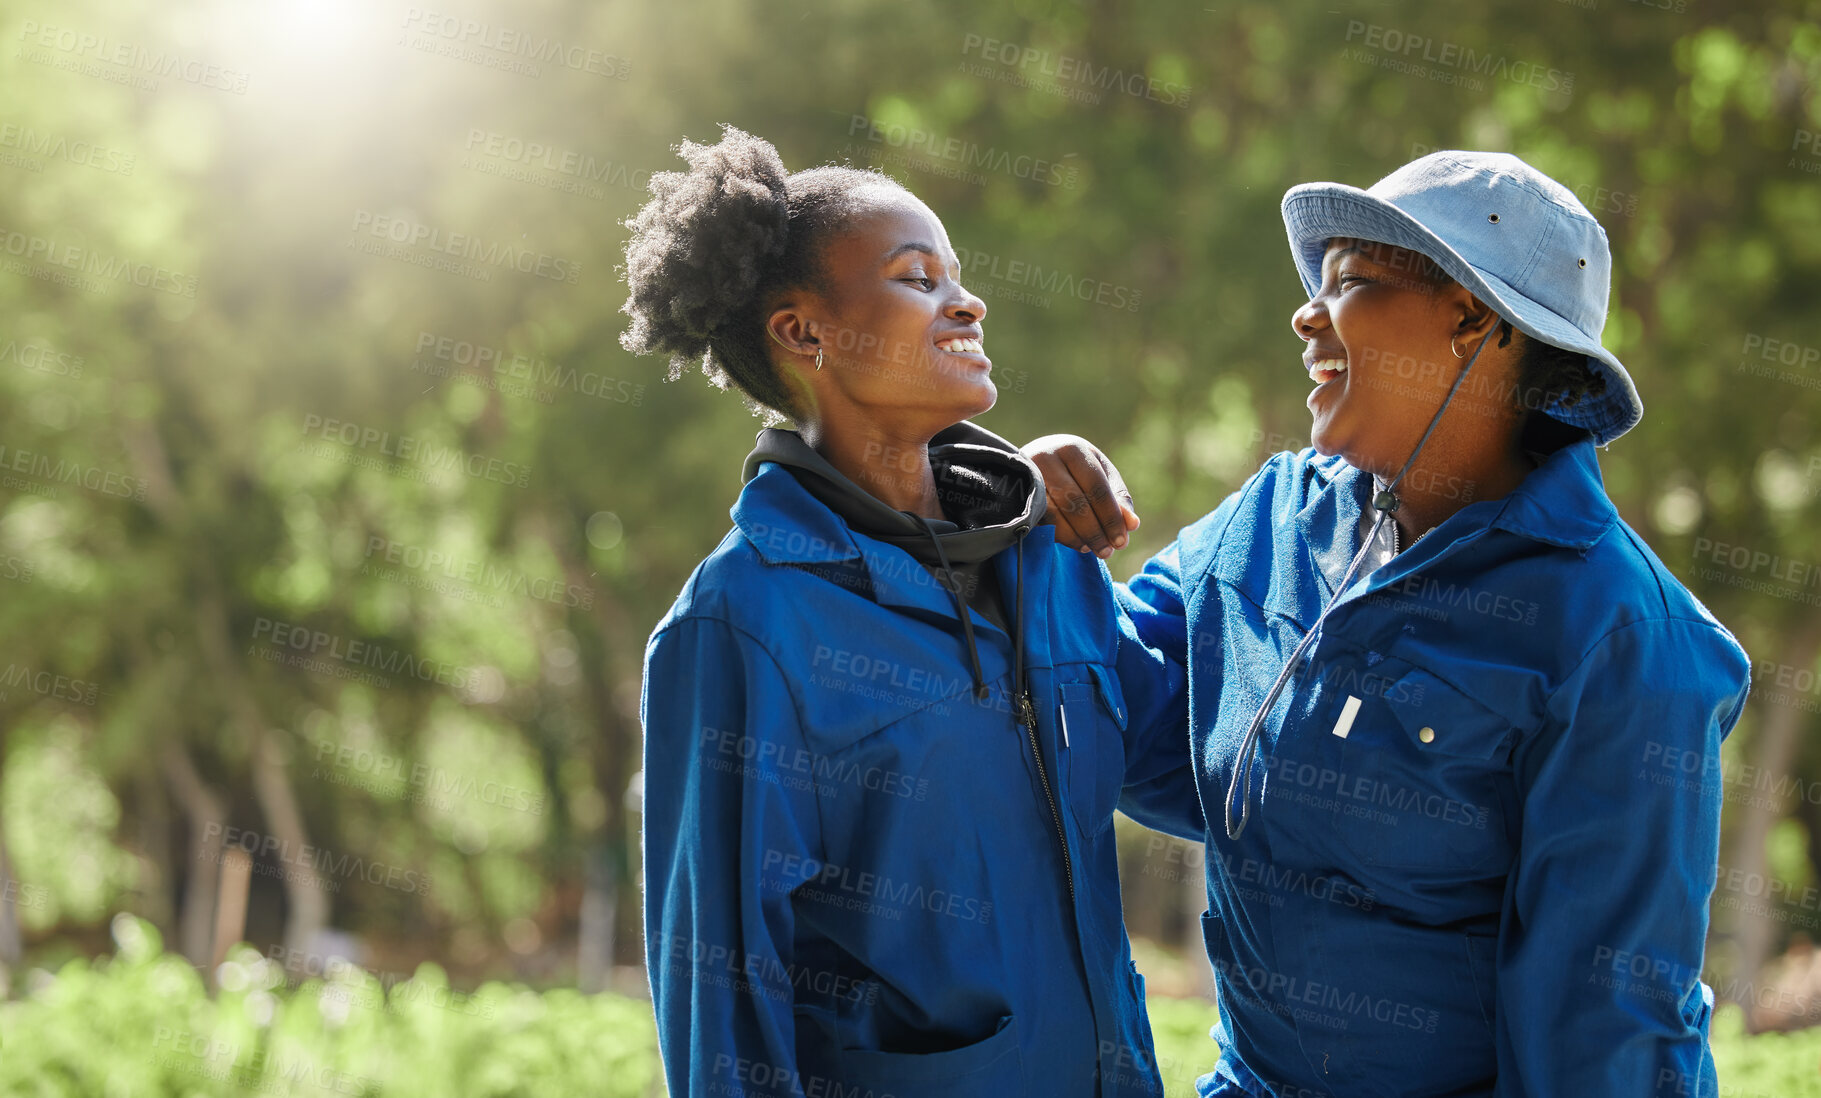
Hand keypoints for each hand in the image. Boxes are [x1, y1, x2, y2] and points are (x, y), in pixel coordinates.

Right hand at [1020, 434, 1139, 557]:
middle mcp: (1047, 458)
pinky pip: (1039, 521)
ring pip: (1055, 514)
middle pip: (1075, 502)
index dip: (1111, 517)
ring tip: (1092, 549)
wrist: (1032, 460)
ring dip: (1077, 537)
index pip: (1097, 488)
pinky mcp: (1015, 494)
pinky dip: (1059, 536)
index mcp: (1074, 449)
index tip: (1121, 541)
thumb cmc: (1074, 469)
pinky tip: (1076, 543)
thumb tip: (1132, 525)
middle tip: (1107, 552)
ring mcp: (1028, 476)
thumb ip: (1117, 498)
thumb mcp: (1099, 474)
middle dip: (1094, 531)